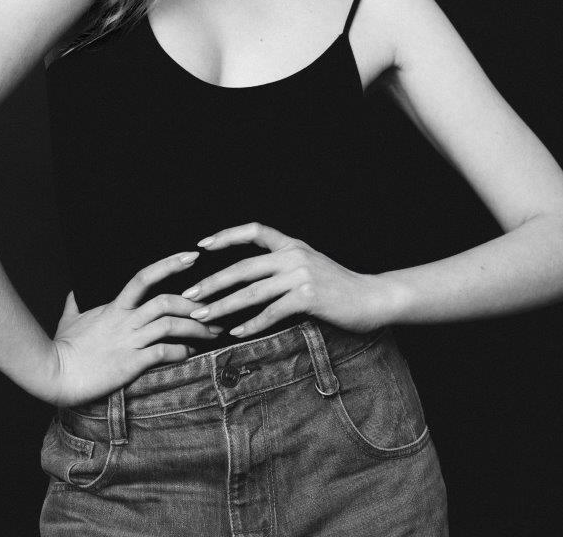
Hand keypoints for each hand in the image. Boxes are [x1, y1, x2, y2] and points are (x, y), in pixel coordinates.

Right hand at [44, 251, 223, 405]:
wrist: (54, 373)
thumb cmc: (63, 347)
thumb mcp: (70, 319)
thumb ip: (75, 303)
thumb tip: (74, 292)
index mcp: (115, 306)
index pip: (145, 277)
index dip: (169, 264)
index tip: (192, 257)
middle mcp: (126, 320)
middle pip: (166, 301)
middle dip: (194, 302)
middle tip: (214, 307)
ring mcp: (129, 340)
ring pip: (169, 325)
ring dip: (195, 327)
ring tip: (211, 332)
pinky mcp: (131, 363)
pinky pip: (163, 352)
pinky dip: (180, 351)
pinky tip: (188, 353)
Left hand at [180, 222, 403, 338]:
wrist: (373, 298)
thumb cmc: (339, 287)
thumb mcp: (310, 266)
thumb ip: (283, 267)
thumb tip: (250, 280)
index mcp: (292, 244)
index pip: (254, 230)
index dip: (226, 236)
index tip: (201, 245)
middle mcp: (293, 255)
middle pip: (243, 267)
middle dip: (213, 282)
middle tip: (189, 295)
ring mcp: (301, 275)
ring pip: (252, 292)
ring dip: (224, 306)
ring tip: (203, 317)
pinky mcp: (308, 297)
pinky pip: (272, 312)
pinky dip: (251, 323)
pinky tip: (235, 332)